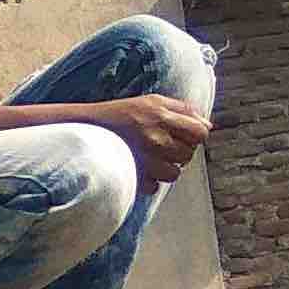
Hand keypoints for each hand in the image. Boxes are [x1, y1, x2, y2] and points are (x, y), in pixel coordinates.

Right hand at [79, 94, 211, 184]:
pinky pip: (155, 186)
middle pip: (188, 155)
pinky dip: (149, 180)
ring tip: (151, 159)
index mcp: (161, 115)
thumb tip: (207, 125)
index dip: (195, 136)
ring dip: (166, 169)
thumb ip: (182, 109)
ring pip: (174, 173)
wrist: (82, 128)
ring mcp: (145, 158)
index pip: (200, 133)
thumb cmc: (120, 114)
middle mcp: (155, 136)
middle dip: (179, 152)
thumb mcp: (151, 101)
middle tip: (161, 146)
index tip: (183, 136)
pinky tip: (139, 168)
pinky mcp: (133, 175)